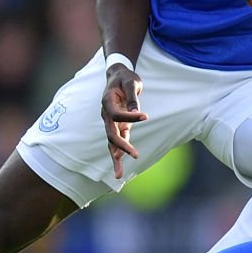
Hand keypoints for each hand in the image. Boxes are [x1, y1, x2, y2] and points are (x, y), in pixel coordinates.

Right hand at [101, 63, 146, 179]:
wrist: (117, 77)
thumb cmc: (125, 78)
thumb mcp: (131, 83)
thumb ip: (132, 97)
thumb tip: (137, 113)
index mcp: (107, 102)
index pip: (117, 115)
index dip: (131, 117)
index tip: (145, 116)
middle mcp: (106, 115)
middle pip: (111, 134)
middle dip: (121, 146)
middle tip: (135, 155)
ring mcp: (111, 122)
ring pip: (112, 143)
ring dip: (116, 158)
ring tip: (118, 176)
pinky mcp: (118, 126)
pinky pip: (119, 141)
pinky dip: (120, 153)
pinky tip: (121, 166)